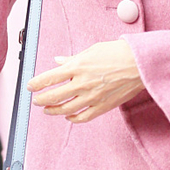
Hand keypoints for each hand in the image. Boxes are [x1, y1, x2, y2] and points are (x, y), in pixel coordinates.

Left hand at [27, 39, 144, 122]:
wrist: (139, 63)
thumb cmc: (117, 53)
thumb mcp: (92, 50)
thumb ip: (73, 58)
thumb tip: (59, 61)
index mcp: (77, 66)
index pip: (49, 78)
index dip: (37, 84)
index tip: (30, 86)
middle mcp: (82, 83)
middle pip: (54, 96)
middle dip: (41, 99)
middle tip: (36, 100)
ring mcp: (92, 96)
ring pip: (66, 109)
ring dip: (54, 110)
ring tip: (48, 110)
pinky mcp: (103, 106)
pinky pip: (83, 117)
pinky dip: (73, 118)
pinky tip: (69, 116)